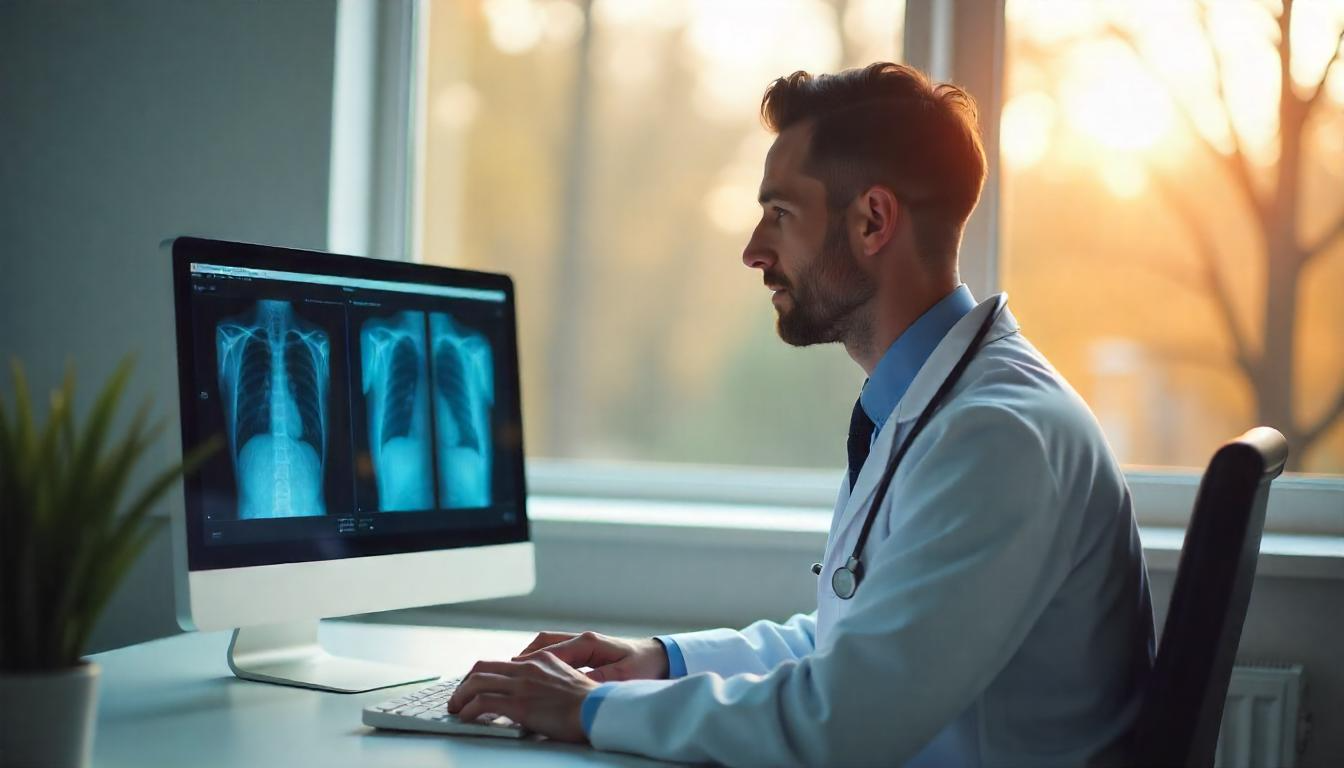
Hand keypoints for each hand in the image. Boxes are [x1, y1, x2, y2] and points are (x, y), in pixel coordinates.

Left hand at [446, 651, 595, 742]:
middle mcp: (527, 667)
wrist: (598, 709)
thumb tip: (532, 692)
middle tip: (459, 697)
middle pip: (483, 668)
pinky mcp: (519, 704)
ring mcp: (521, 685)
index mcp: (539, 660)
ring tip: (455, 709)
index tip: (476, 686)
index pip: (502, 663)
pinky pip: (482, 702)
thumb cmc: (588, 702)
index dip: (483, 675)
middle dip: (466, 683)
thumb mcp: (566, 679)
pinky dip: (468, 710)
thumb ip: (546, 679)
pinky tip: (464, 718)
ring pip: (477, 682)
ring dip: (460, 697)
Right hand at [514, 630, 669, 681]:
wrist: (660, 658)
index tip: (515, 673)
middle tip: (505, 673)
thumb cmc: (643, 667)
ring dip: (529, 657)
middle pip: (543, 642)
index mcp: (589, 642)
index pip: (552, 650)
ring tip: (513, 674)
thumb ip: (596, 680)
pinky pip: (556, 651)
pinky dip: (540, 660)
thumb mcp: (621, 676)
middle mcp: (583, 638)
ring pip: (547, 645)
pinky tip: (532, 673)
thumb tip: (574, 686)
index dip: (531, 662)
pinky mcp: (585, 650)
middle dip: (523, 658)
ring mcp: (583, 643)